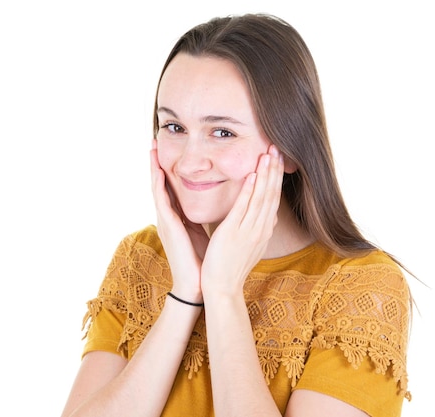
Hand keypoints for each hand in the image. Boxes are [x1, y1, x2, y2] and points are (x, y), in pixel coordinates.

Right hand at [150, 139, 205, 302]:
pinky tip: (158, 170)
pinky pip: (162, 201)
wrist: (199, 283)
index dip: (167, 168)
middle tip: (154, 140)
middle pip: (160, 183)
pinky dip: (159, 184)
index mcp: (177, 217)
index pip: (170, 187)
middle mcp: (168, 216)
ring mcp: (165, 220)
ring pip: (157, 188)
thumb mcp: (203, 231)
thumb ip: (201, 216)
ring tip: (151, 148)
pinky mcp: (168, 226)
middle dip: (156, 162)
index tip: (167, 149)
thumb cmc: (203, 259)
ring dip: (153, 167)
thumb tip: (212, 202)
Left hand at [200, 145, 283, 297]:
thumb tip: (270, 219)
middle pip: (271, 194)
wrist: (222, 287)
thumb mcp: (251, 246)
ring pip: (261, 197)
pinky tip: (252, 174)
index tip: (278, 159)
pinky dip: (249, 190)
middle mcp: (260, 228)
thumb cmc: (231, 267)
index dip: (276, 177)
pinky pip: (243, 208)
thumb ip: (260, 230)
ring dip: (265, 174)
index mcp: (263, 230)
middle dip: (274, 170)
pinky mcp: (233, 233)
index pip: (272, 199)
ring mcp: (248, 231)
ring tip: (268, 153)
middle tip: (276, 147)